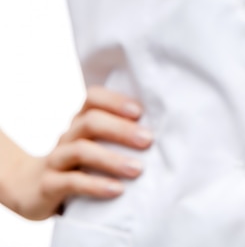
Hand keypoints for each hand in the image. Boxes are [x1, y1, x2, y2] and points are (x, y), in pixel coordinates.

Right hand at [3, 87, 152, 219]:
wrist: (31, 187)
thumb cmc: (79, 162)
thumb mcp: (97, 144)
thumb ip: (122, 135)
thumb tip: (169, 131)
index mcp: (82, 121)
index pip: (93, 98)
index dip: (115, 101)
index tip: (140, 111)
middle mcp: (68, 135)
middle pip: (90, 122)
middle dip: (121, 129)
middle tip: (148, 140)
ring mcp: (56, 159)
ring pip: (80, 151)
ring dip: (111, 159)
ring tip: (137, 169)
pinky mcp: (48, 185)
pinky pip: (71, 182)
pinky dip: (95, 185)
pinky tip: (117, 190)